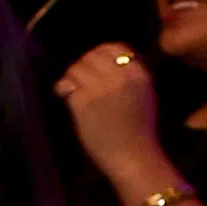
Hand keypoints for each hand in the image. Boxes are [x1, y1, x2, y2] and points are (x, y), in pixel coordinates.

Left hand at [54, 41, 172, 196]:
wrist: (134, 158)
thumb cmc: (140, 131)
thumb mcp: (144, 96)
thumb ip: (129, 76)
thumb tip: (106, 59)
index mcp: (139, 75)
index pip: (113, 47)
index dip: (99, 54)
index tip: (94, 66)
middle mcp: (120, 77)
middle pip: (90, 56)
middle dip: (82, 67)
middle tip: (80, 81)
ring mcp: (101, 89)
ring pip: (75, 68)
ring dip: (71, 78)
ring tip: (73, 91)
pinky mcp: (83, 102)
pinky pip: (66, 85)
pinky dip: (62, 90)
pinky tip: (65, 98)